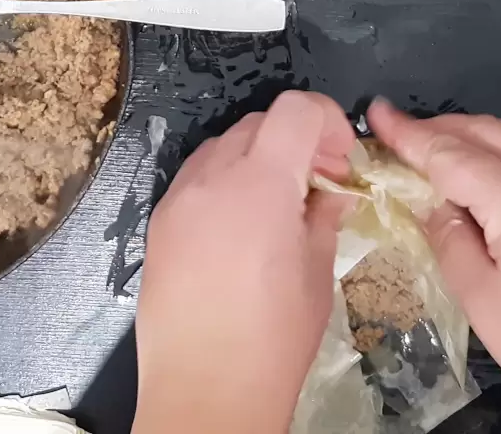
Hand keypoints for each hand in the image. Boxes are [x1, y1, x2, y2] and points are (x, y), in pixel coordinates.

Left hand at [133, 91, 355, 433]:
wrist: (203, 390)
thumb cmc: (271, 339)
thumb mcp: (317, 275)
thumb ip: (323, 218)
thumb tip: (329, 194)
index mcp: (259, 183)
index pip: (295, 109)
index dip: (326, 120)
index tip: (341, 158)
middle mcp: (211, 178)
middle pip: (258, 123)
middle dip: (296, 141)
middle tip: (320, 183)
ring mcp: (178, 200)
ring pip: (223, 147)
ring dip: (257, 159)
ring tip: (280, 208)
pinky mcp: (158, 225)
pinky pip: (196, 181)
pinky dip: (225, 184)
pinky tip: (242, 228)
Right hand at [367, 100, 500, 433]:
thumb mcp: (482, 299)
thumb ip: (449, 241)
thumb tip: (431, 206)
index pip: (448, 152)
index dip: (407, 134)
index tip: (374, 113)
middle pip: (483, 131)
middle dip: (437, 127)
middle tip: (396, 134)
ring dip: (471, 134)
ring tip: (435, 147)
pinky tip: (488, 169)